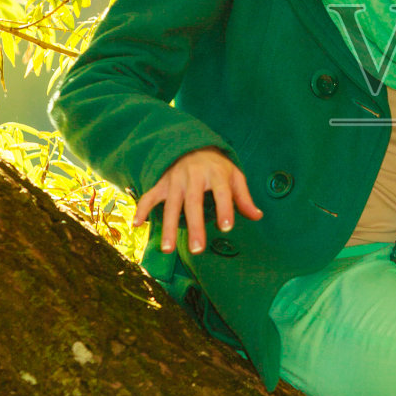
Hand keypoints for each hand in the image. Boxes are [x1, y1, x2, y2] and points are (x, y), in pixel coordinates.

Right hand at [132, 147, 263, 254]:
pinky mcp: (161, 184)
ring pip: (171, 205)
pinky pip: (149, 196)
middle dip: (194, 227)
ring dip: (168, 227)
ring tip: (168, 249)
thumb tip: (257, 216)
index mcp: (216, 174)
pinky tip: (137, 225)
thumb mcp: (234, 176)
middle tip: (196, 250)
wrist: (192, 145)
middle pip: (193, 203)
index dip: (225, 209)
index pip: (222, 192)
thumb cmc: (217, 167)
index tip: (225, 228)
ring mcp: (175, 181)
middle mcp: (193, 177)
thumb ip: (244, 198)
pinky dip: (142, 209)